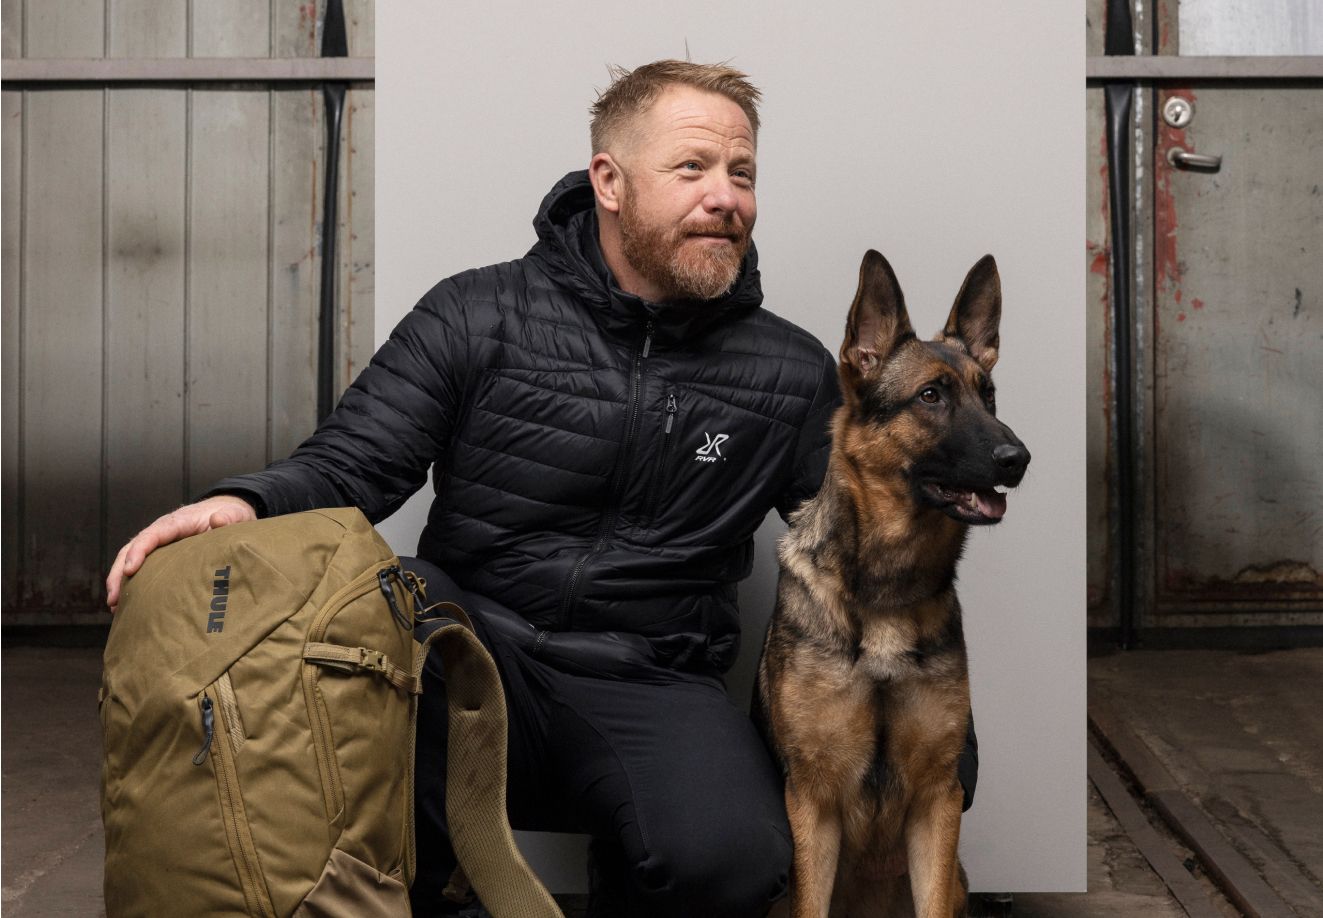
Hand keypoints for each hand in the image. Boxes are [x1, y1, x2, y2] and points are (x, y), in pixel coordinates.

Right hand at [106, 495, 256, 611]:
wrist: (227, 513)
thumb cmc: (230, 516)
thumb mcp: (235, 515)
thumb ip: (229, 518)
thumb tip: (218, 520)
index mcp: (177, 522)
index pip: (152, 535)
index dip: (139, 551)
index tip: (130, 570)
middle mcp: (162, 531)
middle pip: (132, 548)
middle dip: (119, 572)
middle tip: (113, 599)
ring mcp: (160, 543)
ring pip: (130, 558)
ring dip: (119, 580)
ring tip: (114, 606)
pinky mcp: (162, 554)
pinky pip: (142, 566)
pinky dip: (132, 582)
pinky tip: (128, 603)